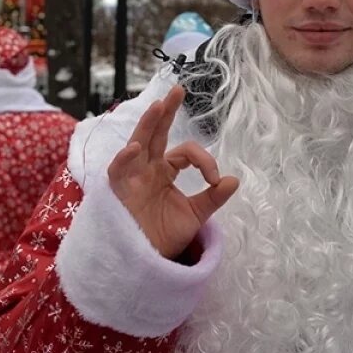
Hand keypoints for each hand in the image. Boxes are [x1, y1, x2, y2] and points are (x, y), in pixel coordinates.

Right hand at [107, 85, 238, 258]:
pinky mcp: (119, 193)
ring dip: (148, 125)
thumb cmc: (165, 237)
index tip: (215, 179)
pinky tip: (135, 147)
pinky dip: (124, 160)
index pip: (185, 152)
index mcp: (164, 171)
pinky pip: (118, 172)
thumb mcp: (195, 216)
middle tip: (178, 90)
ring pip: (137, 144)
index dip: (204, 160)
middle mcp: (147, 169)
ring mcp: (132, 178)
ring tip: (159, 105)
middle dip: (165, 112)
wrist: (148, 263)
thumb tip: (234, 179)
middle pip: (155, 134)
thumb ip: (213, 197)